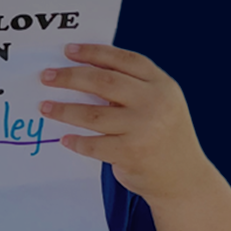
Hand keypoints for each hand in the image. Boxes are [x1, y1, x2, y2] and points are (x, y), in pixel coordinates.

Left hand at [39, 44, 217, 202]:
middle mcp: (155, 103)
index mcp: (162, 85)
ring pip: (93, 114)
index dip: (94, 52)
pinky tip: (65, 138)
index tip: (68, 50)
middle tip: (47, 76)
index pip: (123, 60)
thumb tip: (83, 71)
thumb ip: (132, 87)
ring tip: (45, 107)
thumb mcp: (160, 103)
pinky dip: (76, 141)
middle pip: (103, 81)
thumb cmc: (163, 135)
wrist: (185, 179)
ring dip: (64, 110)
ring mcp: (144, 128)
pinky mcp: (131, 153)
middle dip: (70, 77)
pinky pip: (93, 144)